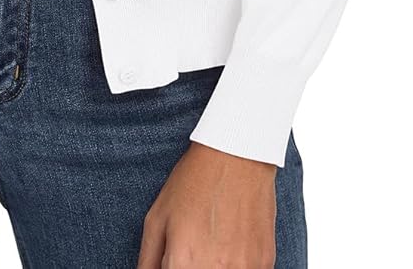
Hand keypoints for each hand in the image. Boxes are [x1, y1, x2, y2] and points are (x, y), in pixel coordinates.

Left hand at [136, 139, 277, 267]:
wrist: (237, 156)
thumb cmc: (194, 182)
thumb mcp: (157, 219)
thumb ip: (147, 262)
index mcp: (183, 263)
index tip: (173, 264)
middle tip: (191, 256)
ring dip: (213, 268)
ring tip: (211, 248)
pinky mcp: (264, 264)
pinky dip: (236, 267)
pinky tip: (229, 247)